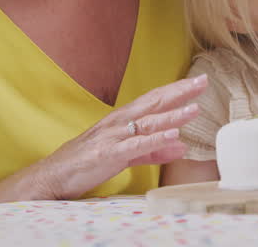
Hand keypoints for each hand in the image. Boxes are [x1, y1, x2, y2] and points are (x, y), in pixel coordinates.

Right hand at [30, 73, 207, 199]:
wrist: (54, 175)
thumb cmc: (88, 161)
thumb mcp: (126, 154)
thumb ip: (154, 150)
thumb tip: (181, 146)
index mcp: (123, 119)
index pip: (154, 99)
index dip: (177, 89)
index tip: (198, 81)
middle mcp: (119, 122)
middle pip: (154, 103)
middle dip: (180, 92)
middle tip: (203, 82)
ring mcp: (114, 137)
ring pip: (148, 123)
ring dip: (173, 115)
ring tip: (195, 109)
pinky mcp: (109, 154)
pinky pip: (136, 146)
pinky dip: (156, 140)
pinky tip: (173, 136)